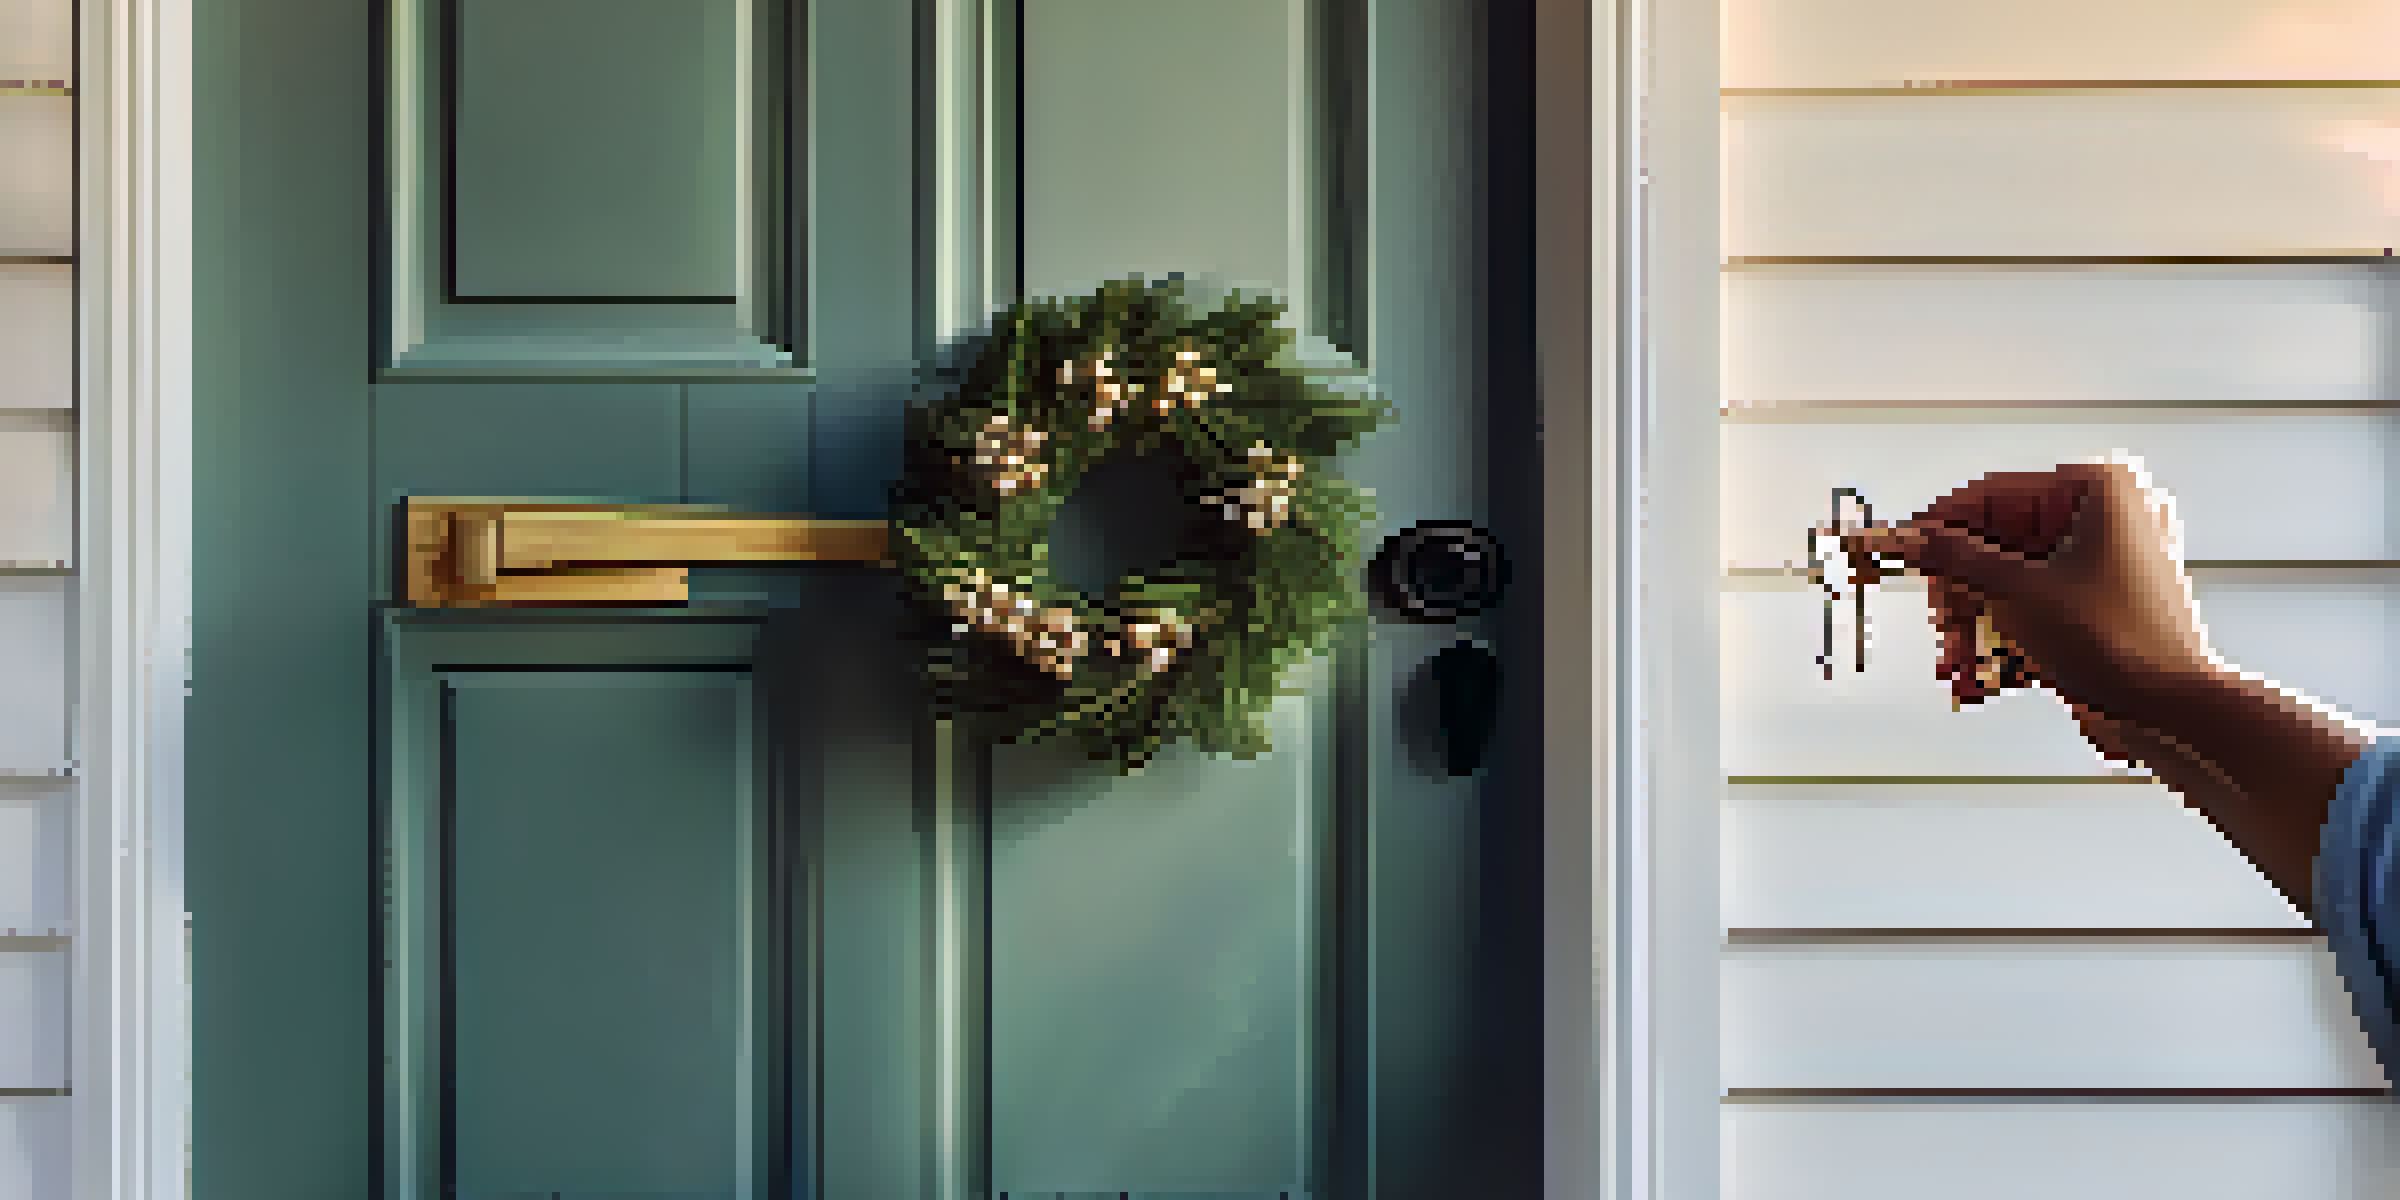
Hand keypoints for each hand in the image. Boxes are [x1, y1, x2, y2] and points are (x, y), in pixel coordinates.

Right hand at [1845, 459, 2219, 728]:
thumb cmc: (2122, 643)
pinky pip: (2036, 608)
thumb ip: (1955, 558)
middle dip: (1961, 594)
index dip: (1937, 529)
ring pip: (2011, 582)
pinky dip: (2006, 641)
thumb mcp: (2018, 593)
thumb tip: (1906, 536)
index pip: (1990, 495)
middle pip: (1997, 543)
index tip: (1895, 549)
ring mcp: (2106, 560)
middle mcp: (2107, 514)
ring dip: (1977, 626)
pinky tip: (1984, 676)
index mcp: (2096, 488)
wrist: (2174, 712)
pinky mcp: (2101, 603)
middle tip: (1941, 623)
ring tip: (1960, 664)